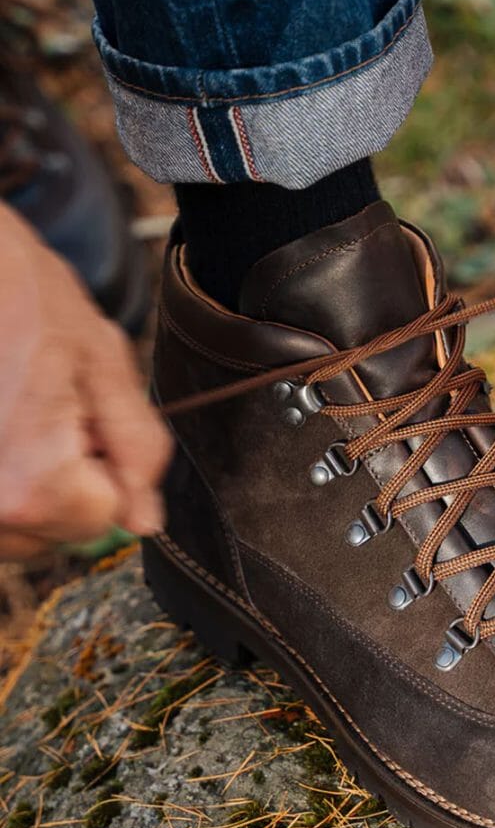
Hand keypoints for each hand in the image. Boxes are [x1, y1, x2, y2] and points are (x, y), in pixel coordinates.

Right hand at [0, 201, 170, 558]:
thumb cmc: (22, 293)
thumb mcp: (101, 362)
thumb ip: (136, 449)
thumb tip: (146, 519)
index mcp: (29, 486)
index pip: (101, 520)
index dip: (105, 465)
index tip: (80, 412)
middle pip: (51, 534)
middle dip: (63, 480)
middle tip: (43, 405)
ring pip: (14, 528)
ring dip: (26, 481)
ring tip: (14, 408)